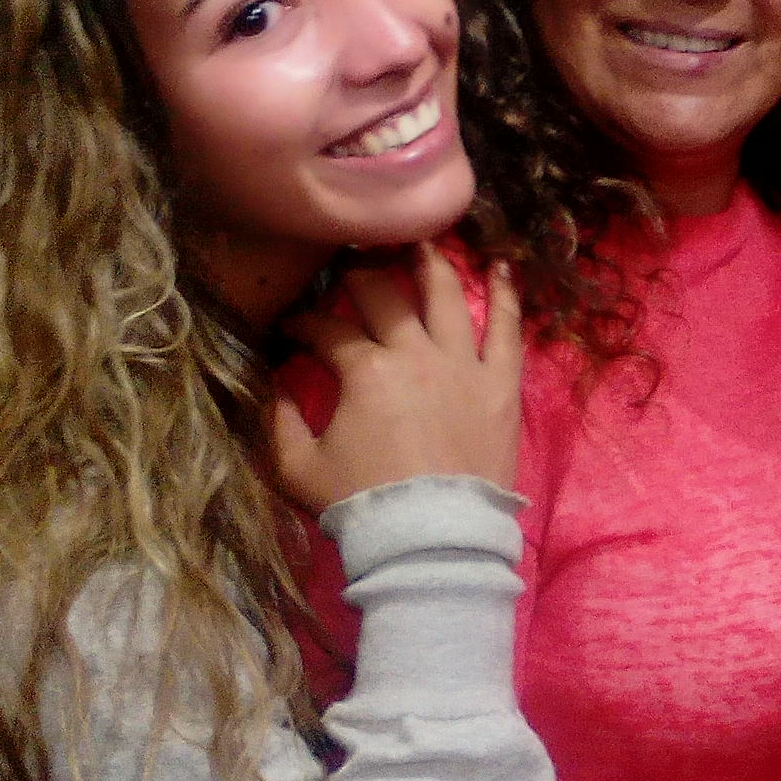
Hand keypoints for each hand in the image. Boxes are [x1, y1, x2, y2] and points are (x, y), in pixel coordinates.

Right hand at [268, 245, 522, 514]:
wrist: (432, 541)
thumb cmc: (362, 505)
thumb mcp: (297, 468)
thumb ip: (277, 421)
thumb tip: (273, 385)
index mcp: (365, 370)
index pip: (327, 327)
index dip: (304, 322)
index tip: (292, 328)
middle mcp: (416, 354)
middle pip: (384, 294)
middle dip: (359, 274)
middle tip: (350, 266)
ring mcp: (464, 365)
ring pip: (446, 295)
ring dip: (428, 263)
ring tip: (418, 240)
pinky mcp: (502, 384)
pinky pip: (508, 329)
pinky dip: (505, 294)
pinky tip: (501, 266)